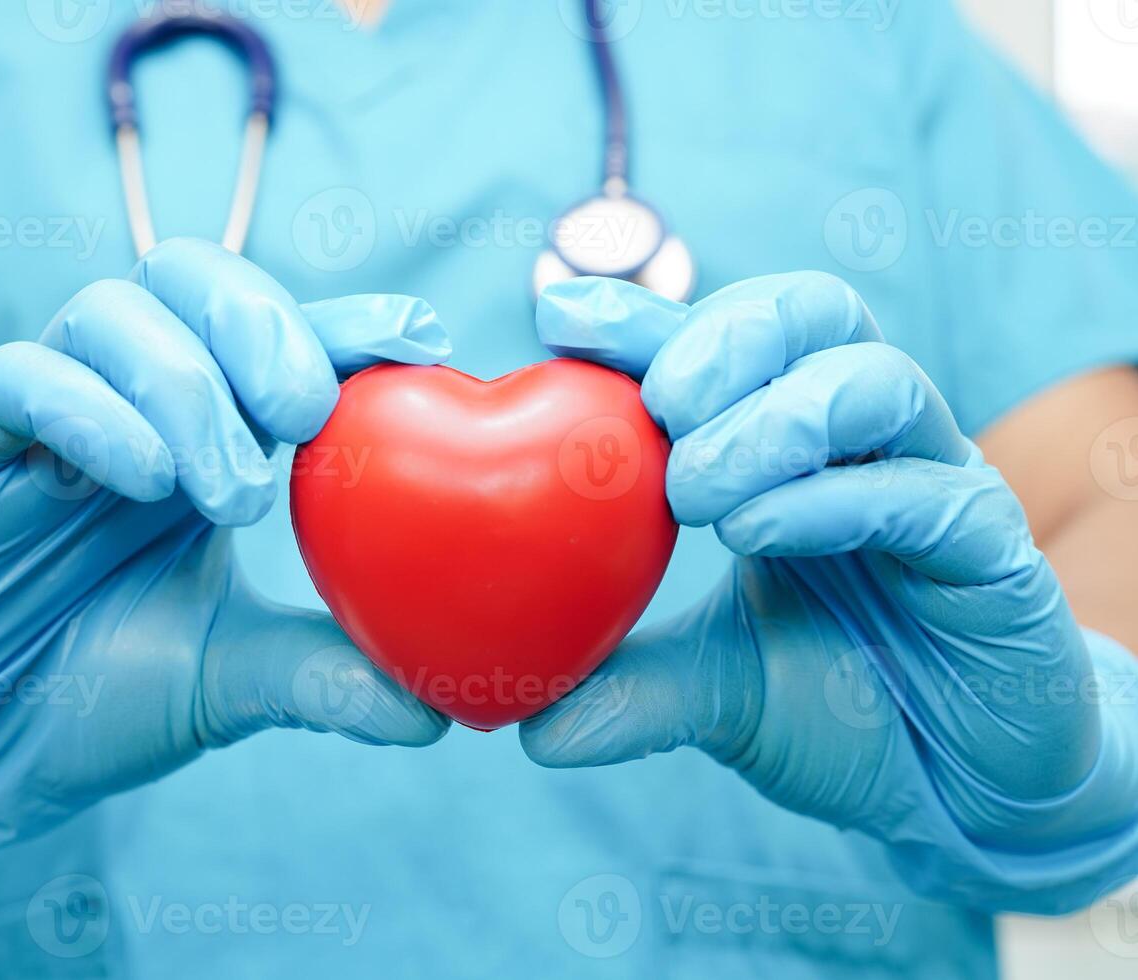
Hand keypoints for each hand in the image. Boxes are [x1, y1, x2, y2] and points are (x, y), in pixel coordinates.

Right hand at [0, 239, 450, 898]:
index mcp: (204, 434)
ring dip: (187, 386)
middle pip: (190, 276)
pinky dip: (91, 411)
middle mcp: (130, 404)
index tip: (422, 342)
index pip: (274, 338)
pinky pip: (16, 377)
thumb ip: (324, 675)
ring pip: (110, 312)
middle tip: (305, 415)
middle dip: (261, 325)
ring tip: (231, 493)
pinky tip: (147, 479)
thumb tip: (433, 716)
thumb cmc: (107, 695)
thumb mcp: (232, 679)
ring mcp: (47, 419)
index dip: (345, 324)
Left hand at [521, 272, 1137, 910]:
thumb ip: (631, 690)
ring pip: (877, 380)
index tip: (558, 316)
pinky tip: (756, 530)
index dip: (643, 317)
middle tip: (660, 407)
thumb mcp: (714, 693)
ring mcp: (934, 483)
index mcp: (787, 447)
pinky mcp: (992, 549)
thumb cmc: (838, 710)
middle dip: (724, 338)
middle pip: (815, 312)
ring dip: (774, 418)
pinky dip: (831, 498)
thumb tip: (532, 729)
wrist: (956, 795)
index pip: (723, 343)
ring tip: (694, 489)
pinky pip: (927, 492)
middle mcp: (862, 443)